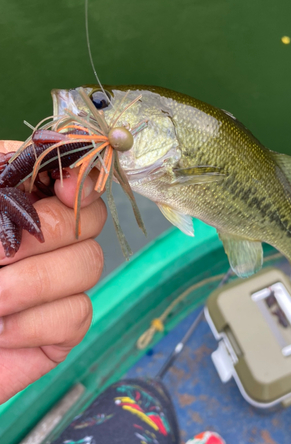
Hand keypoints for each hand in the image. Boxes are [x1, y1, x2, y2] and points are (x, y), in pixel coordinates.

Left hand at [0, 140, 106, 403]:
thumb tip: (38, 150)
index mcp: (21, 205)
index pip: (73, 179)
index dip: (78, 178)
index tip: (59, 189)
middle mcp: (48, 240)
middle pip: (90, 219)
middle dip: (49, 232)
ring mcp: (59, 284)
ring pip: (89, 264)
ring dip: (34, 282)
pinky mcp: (61, 328)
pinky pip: (78, 315)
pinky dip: (36, 323)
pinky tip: (1, 331)